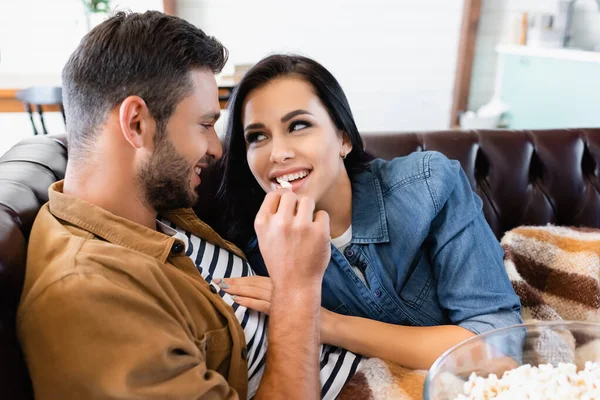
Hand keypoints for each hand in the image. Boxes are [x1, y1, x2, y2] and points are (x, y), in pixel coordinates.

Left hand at [216, 276, 339, 344]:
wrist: (330, 325)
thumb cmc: (315, 312)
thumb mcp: (298, 298)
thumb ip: (284, 294)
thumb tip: (268, 294)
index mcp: (285, 283)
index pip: (258, 279)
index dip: (242, 278)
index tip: (227, 277)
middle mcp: (282, 288)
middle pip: (253, 282)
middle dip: (235, 281)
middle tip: (217, 278)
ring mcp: (282, 298)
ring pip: (255, 290)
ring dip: (238, 288)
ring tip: (223, 287)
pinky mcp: (283, 311)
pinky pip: (262, 304)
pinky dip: (248, 300)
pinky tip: (237, 299)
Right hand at [254, 190, 330, 289]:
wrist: (295, 285)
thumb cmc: (280, 260)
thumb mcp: (265, 237)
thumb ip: (272, 215)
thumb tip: (285, 189)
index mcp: (263, 223)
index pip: (274, 194)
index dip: (282, 198)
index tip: (287, 209)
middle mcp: (280, 223)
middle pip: (291, 195)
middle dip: (296, 205)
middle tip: (298, 221)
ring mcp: (300, 227)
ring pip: (308, 201)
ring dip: (309, 211)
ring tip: (307, 227)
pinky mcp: (319, 232)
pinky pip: (322, 214)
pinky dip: (321, 223)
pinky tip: (315, 237)